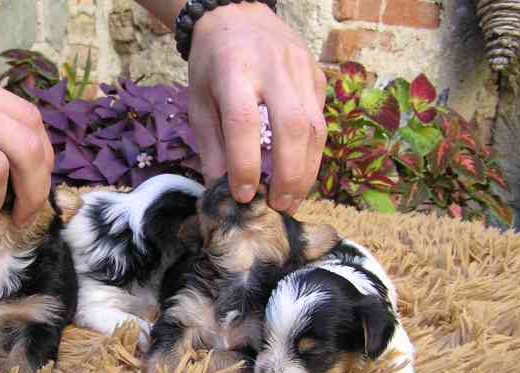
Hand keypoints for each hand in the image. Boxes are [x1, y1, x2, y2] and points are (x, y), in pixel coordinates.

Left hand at [187, 2, 326, 212]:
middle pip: (292, 126)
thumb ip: (211, 147)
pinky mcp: (317, 75)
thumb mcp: (199, 103)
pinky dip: (312, 153)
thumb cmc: (212, 66)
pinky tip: (299, 172)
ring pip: (315, 127)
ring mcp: (301, 69)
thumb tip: (220, 192)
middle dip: (288, 175)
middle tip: (278, 207)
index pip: (244, 122)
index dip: (245, 164)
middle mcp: (273, 68)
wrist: (237, 16)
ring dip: (306, 171)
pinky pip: (320, 120)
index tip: (243, 195)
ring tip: (291, 199)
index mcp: (234, 71)